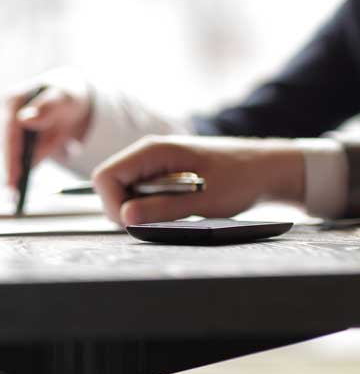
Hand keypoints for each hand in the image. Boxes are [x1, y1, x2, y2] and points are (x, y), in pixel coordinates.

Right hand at [4, 68, 92, 187]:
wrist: (70, 102)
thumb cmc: (67, 96)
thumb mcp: (63, 99)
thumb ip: (47, 107)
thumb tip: (24, 119)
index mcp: (11, 101)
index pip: (9, 132)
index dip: (10, 155)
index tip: (14, 175)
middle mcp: (6, 117)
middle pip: (6, 148)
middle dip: (11, 170)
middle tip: (14, 194)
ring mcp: (12, 133)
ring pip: (13, 158)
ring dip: (17, 174)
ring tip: (16, 197)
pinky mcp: (19, 146)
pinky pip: (22, 162)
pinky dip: (24, 174)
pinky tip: (24, 190)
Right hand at [92, 135, 304, 225]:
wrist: (268, 168)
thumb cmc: (240, 178)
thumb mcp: (202, 199)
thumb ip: (161, 208)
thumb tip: (125, 217)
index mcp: (151, 151)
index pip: (105, 177)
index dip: (112, 203)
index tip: (135, 222)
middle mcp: (146, 155)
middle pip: (111, 185)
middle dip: (124, 209)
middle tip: (156, 222)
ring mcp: (153, 164)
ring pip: (125, 192)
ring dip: (140, 209)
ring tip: (173, 213)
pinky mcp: (161, 175)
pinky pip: (141, 193)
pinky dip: (151, 207)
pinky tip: (176, 209)